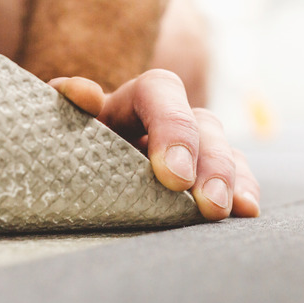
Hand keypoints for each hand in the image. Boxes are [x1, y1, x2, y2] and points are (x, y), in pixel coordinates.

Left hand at [48, 70, 259, 220]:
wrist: (73, 179)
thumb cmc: (65, 151)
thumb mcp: (58, 129)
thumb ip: (62, 107)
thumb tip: (82, 93)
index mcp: (129, 100)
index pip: (159, 90)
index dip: (172, 125)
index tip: (172, 175)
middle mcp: (167, 118)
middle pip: (201, 122)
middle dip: (208, 163)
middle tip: (206, 203)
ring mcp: (192, 146)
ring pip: (223, 148)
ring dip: (229, 178)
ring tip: (225, 211)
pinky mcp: (206, 176)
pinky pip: (236, 175)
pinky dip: (243, 190)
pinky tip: (246, 212)